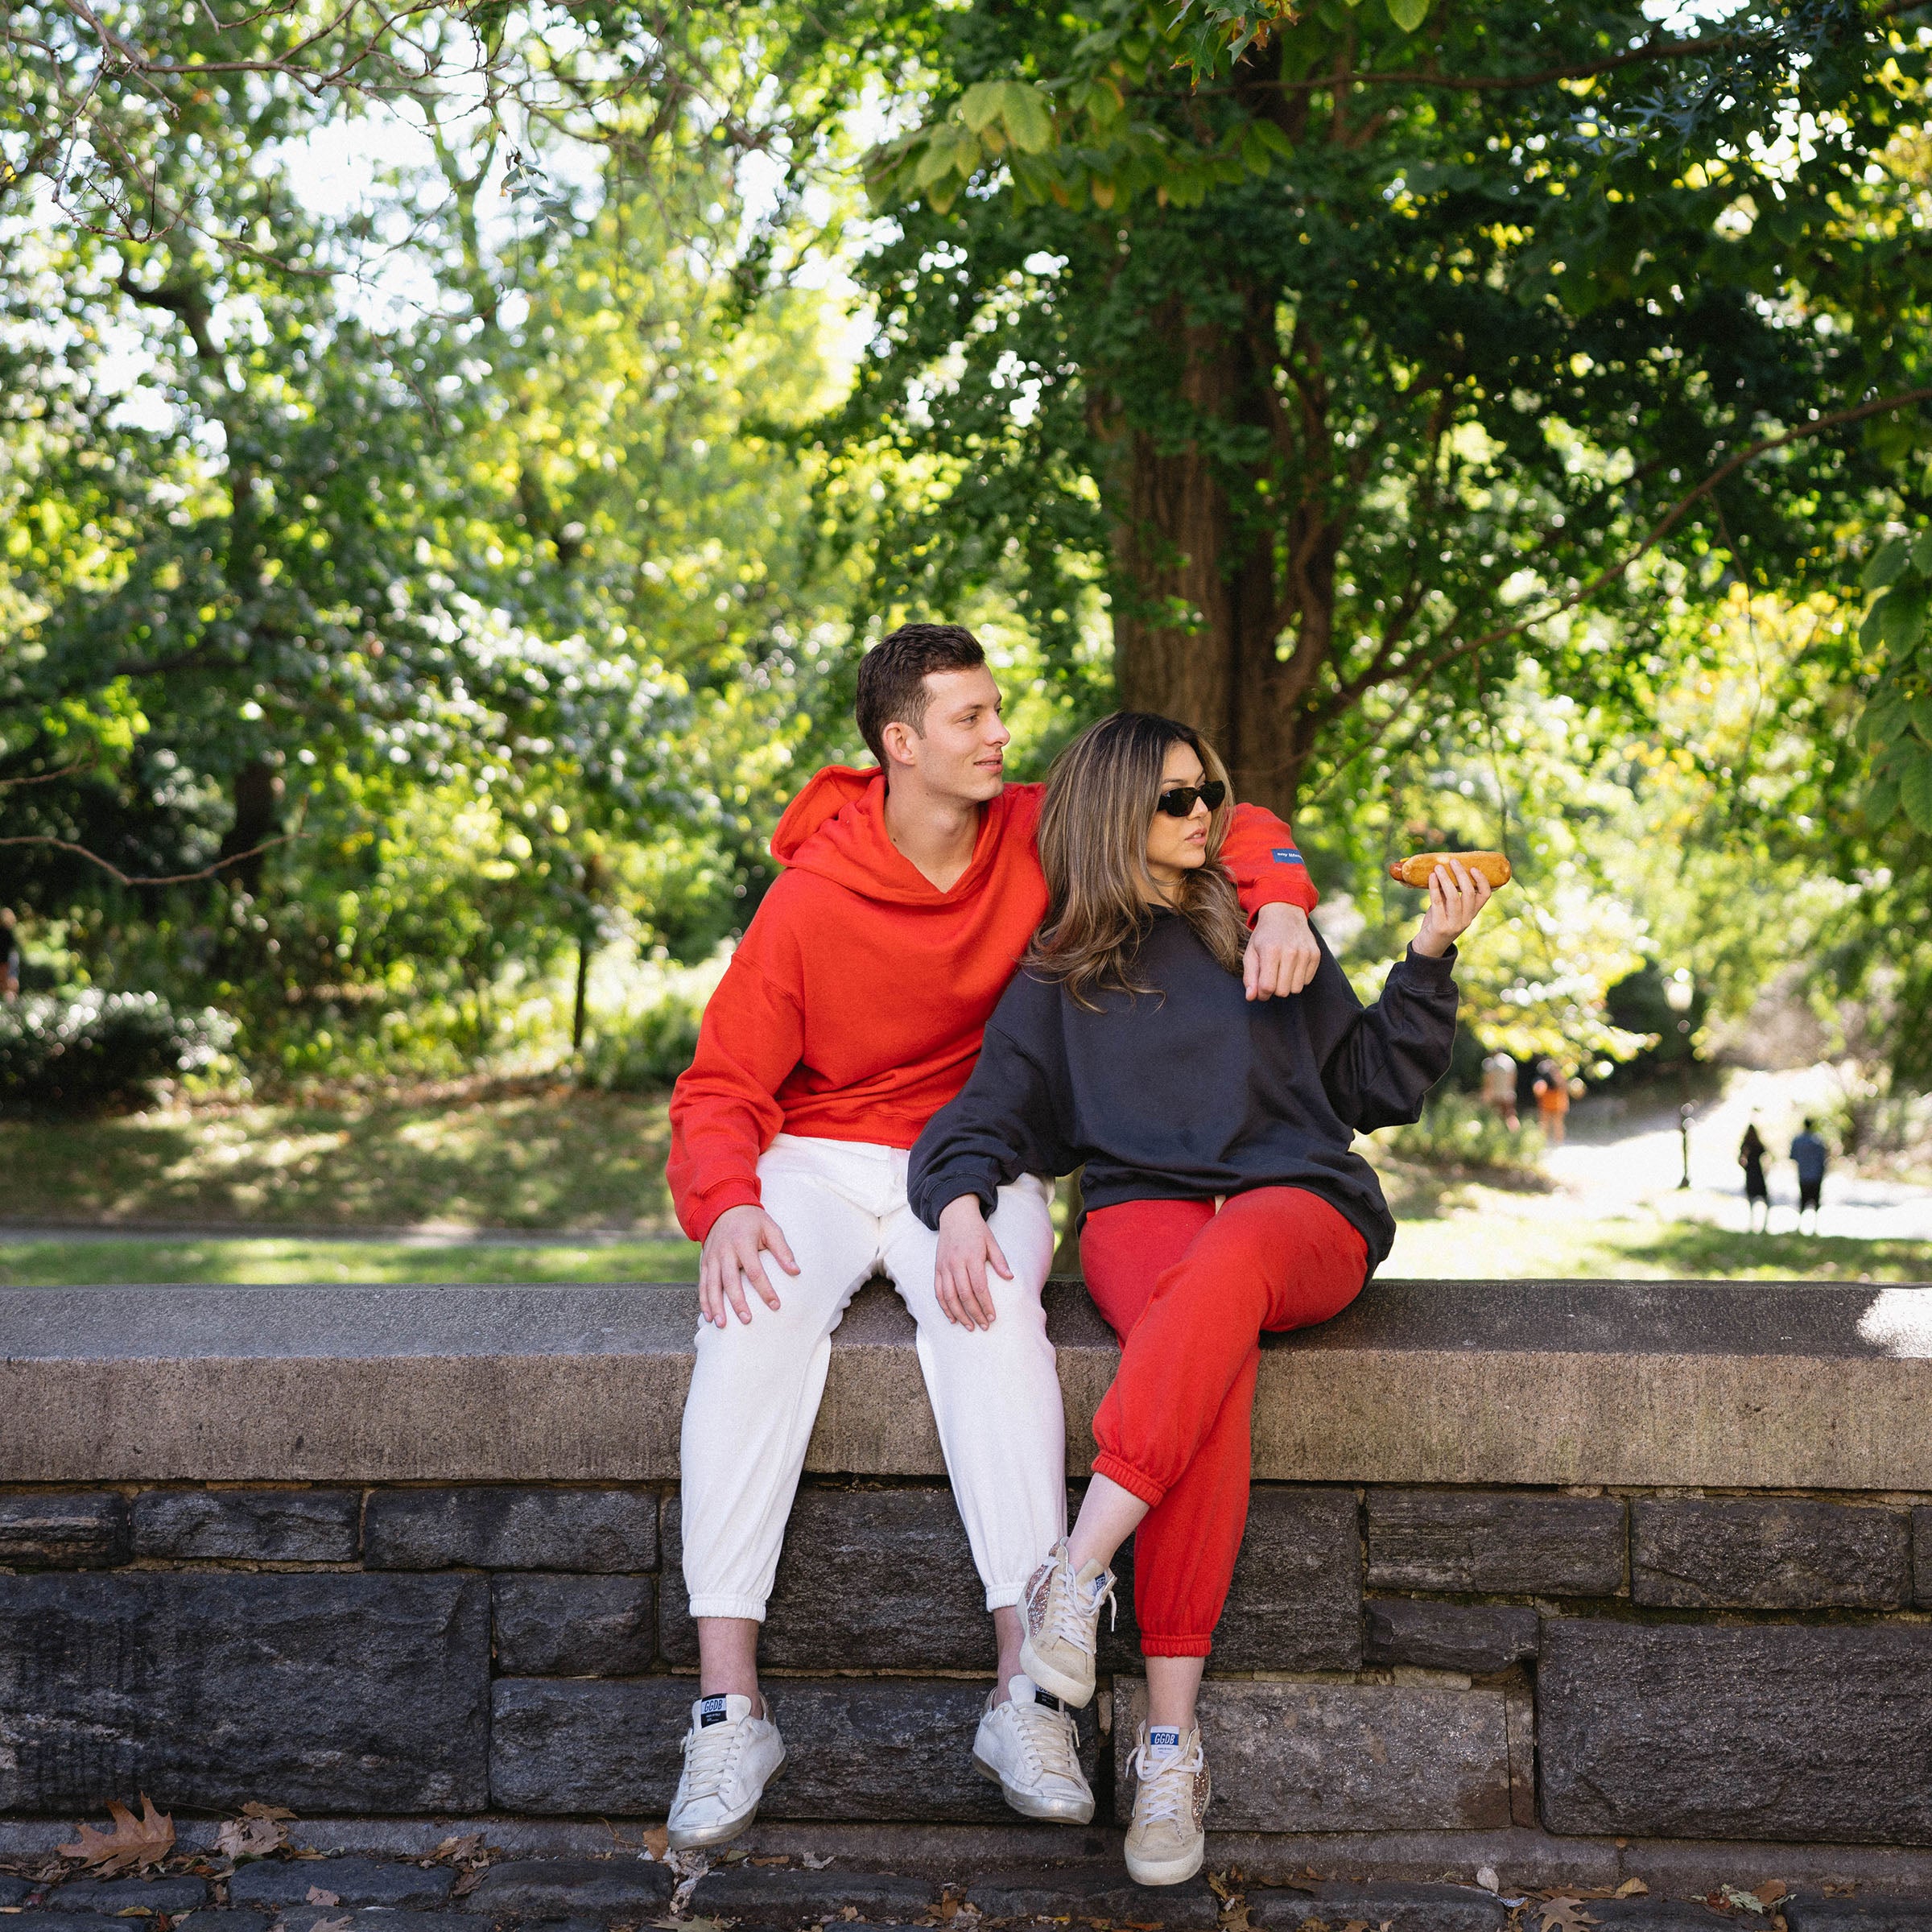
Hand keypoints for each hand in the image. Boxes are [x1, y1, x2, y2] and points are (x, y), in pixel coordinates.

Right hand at [698, 1204, 799, 1327]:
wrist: (724, 1206)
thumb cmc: (752, 1220)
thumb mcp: (770, 1228)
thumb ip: (783, 1250)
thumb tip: (796, 1271)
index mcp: (742, 1243)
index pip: (755, 1270)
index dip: (765, 1289)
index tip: (775, 1305)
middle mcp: (725, 1251)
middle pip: (730, 1280)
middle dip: (738, 1302)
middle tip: (747, 1320)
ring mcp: (712, 1257)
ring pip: (712, 1285)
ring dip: (716, 1305)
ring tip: (722, 1324)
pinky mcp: (704, 1262)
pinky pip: (702, 1284)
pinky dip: (704, 1301)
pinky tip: (709, 1316)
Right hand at [934, 1194, 1010, 1330]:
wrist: (955, 1215)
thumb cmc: (976, 1230)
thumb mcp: (992, 1241)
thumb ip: (1000, 1261)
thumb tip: (1010, 1278)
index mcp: (972, 1256)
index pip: (979, 1287)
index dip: (986, 1304)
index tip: (993, 1317)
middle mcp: (956, 1263)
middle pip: (964, 1295)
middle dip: (974, 1313)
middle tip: (984, 1326)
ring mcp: (944, 1266)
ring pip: (949, 1296)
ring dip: (959, 1314)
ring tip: (969, 1326)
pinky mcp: (937, 1269)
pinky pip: (938, 1292)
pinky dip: (944, 1307)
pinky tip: (952, 1317)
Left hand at [1245, 901, 1320, 1000]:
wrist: (1284, 914)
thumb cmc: (1264, 936)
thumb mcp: (1251, 953)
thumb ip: (1249, 977)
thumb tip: (1251, 997)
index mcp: (1271, 951)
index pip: (1267, 987)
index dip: (1262, 993)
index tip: (1260, 989)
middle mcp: (1290, 952)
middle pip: (1283, 992)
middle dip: (1274, 989)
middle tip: (1271, 977)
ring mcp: (1305, 953)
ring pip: (1296, 989)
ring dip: (1287, 985)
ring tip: (1281, 971)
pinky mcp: (1316, 955)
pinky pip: (1306, 981)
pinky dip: (1298, 978)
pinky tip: (1292, 965)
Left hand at [1413, 857, 1493, 956]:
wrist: (1427, 948)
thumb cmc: (1437, 923)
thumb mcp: (1446, 908)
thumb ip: (1448, 893)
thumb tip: (1443, 869)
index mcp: (1472, 913)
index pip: (1485, 895)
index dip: (1482, 880)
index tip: (1473, 867)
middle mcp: (1466, 919)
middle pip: (1470, 893)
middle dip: (1461, 874)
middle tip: (1453, 861)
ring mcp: (1454, 924)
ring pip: (1454, 896)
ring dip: (1446, 879)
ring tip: (1438, 867)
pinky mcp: (1440, 926)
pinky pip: (1438, 902)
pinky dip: (1434, 887)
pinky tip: (1430, 877)